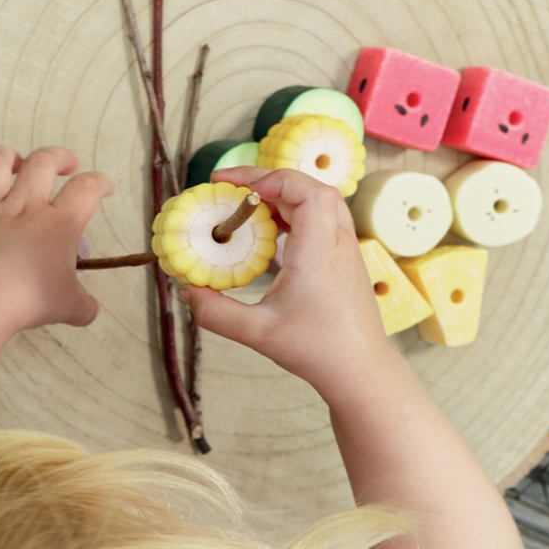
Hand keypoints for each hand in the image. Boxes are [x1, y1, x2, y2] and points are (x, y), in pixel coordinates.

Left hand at [0, 146, 113, 334]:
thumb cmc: (27, 302)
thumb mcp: (70, 308)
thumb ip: (84, 306)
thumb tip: (89, 310)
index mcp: (59, 224)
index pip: (87, 189)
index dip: (100, 183)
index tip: (104, 188)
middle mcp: (24, 207)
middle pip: (43, 162)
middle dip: (58, 156)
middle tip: (65, 164)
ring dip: (7, 156)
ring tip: (15, 161)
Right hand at [180, 167, 389, 386]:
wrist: (360, 369)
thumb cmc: (317, 350)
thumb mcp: (258, 333)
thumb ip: (216, 313)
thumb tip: (187, 290)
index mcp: (318, 252)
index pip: (308, 192)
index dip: (273, 179)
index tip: (238, 189)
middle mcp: (337, 242)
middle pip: (310, 188)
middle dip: (268, 181)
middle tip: (230, 188)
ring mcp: (346, 248)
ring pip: (318, 200)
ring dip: (282, 196)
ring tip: (248, 208)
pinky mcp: (346, 257)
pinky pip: (322, 218)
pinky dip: (294, 213)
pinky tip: (271, 232)